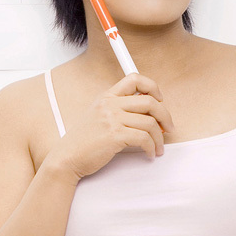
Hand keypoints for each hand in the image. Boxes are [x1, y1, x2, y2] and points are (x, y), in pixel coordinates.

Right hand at [49, 73, 174, 179]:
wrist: (67, 157)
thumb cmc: (83, 141)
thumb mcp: (98, 116)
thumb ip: (118, 110)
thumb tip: (147, 114)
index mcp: (107, 96)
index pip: (134, 78)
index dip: (152, 87)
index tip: (160, 100)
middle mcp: (110, 104)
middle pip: (150, 102)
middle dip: (165, 116)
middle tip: (169, 128)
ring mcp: (112, 119)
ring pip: (150, 122)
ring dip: (160, 138)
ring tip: (159, 147)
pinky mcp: (115, 135)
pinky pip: (144, 138)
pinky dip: (151, 147)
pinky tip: (150, 153)